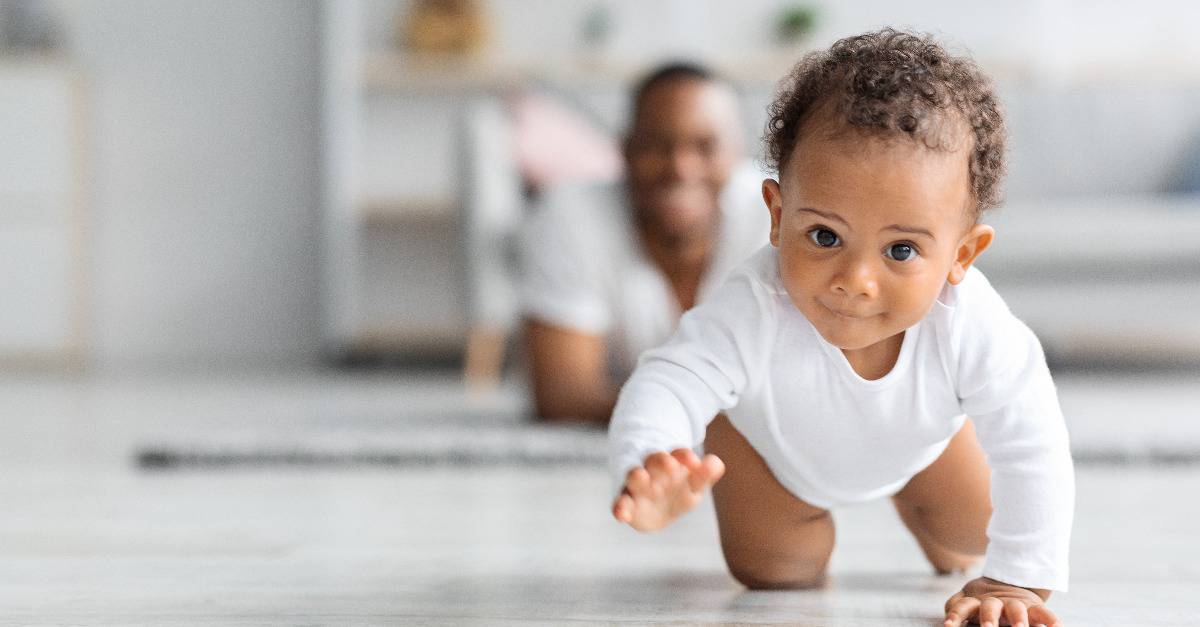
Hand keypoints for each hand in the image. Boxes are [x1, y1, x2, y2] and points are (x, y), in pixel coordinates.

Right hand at [611, 448, 724, 531]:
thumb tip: (717, 464)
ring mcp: (637, 486)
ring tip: (640, 476)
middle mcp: (652, 470)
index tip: (693, 462)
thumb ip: (704, 475)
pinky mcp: (627, 504)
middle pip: (654, 459)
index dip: (685, 457)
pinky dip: (620, 507)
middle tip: (670, 464)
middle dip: (661, 460)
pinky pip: (620, 503)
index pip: (678, 454)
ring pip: (634, 477)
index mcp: (671, 462)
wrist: (654, 509)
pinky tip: (621, 513)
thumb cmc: (676, 491)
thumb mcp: (693, 485)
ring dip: (637, 476)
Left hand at [944, 577, 1059, 626]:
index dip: (955, 615)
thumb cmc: (982, 603)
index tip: (948, 626)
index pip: (962, 607)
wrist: (1009, 584)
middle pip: (990, 607)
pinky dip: (1050, 620)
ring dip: (1018, 619)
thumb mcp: (968, 602)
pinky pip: (1043, 612)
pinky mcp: (1033, 607)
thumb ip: (956, 609)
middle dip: (989, 619)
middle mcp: (994, 602)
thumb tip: (947, 622)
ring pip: (1016, 609)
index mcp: (975, 602)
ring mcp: (1014, 604)